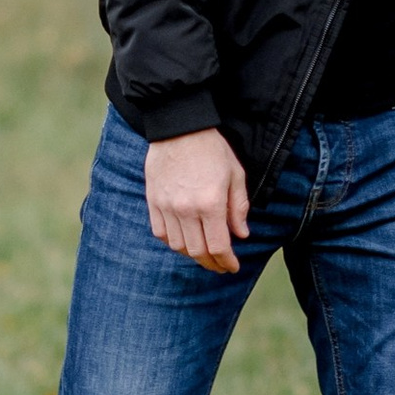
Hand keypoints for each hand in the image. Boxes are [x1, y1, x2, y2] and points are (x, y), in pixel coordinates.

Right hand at [146, 128, 250, 273]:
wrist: (179, 127)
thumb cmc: (212, 148)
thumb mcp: (235, 174)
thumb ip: (239, 206)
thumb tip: (241, 234)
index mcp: (211, 203)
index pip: (218, 246)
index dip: (227, 262)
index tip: (233, 267)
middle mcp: (187, 209)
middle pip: (198, 251)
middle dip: (211, 263)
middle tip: (220, 265)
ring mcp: (167, 207)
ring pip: (178, 246)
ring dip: (192, 254)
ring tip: (203, 253)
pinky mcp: (153, 202)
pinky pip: (161, 233)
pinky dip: (172, 242)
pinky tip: (183, 240)